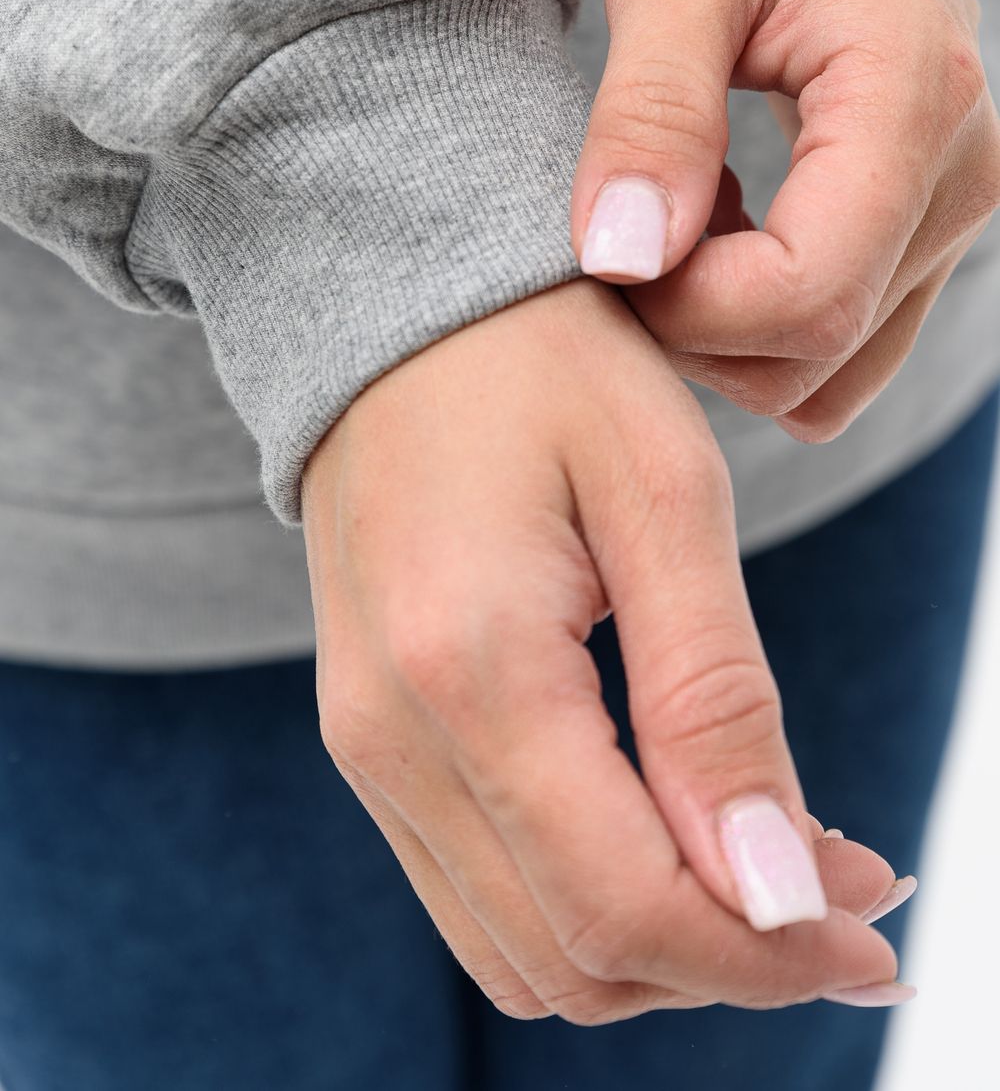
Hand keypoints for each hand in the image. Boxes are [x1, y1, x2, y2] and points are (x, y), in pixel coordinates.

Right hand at [302, 279, 905, 1021]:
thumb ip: (715, 700)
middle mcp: (392, 740)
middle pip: (574, 961)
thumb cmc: (543, 364)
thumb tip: (781, 892)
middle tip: (847, 887)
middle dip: (728, 960)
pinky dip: (589, 902)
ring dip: (662, 945)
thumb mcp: (664, 495)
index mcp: (471, 670)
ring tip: (771, 866)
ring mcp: (367, 747)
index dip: (766, 955)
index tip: (876, 931)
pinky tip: (671, 829)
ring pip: (525, 954)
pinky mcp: (371, 738)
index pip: (626, 909)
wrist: (396, 307)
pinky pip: (480, 892)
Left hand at [572, 0, 999, 439]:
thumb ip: (650, 114)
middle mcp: (959, 175)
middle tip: (620, 225)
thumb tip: (621, 261)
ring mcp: (952, 212)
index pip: (810, 295)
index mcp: (911, 99)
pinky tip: (717, 227)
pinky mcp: (923, 227)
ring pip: (827, 372)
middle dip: (689, 326)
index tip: (609, 241)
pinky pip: (840, 342)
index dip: (684, 307)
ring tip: (672, 214)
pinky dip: (757, 321)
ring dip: (721, 333)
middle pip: (814, 353)